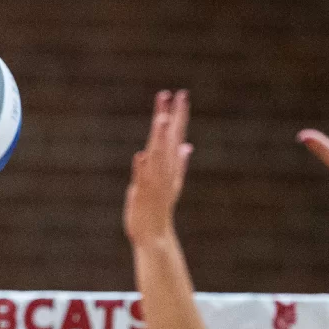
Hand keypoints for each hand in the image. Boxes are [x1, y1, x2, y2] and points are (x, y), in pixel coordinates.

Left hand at [123, 89, 191, 245]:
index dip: (179, 115)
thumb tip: (187, 145)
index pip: (176, 135)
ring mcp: (154, 182)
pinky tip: (140, 156)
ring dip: (159, 138)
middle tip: (175, 96)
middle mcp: (164, 171)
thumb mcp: (173, 182)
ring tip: (161, 119)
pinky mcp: (142, 194)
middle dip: (172, 118)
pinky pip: (142, 179)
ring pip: (157, 155)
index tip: (181, 95)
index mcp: (170, 165)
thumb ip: (179, 162)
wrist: (154, 234)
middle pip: (169, 140)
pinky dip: (141, 169)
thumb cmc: (160, 207)